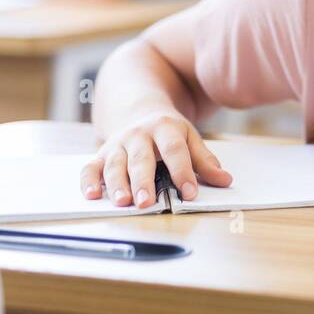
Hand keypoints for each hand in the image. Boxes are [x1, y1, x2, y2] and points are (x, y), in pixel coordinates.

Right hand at [82, 110, 232, 207]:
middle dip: (143, 181)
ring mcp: (117, 144)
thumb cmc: (169, 133)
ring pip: (115, 165)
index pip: (175, 151)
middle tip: (146, 201)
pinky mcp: (101, 154)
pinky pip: (91, 167)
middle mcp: (138, 135)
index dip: (183, 172)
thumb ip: (205, 161)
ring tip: (123, 202)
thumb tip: (225, 181)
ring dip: (117, 185)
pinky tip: (92, 195)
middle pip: (141, 159)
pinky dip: (89, 181)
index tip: (190, 193)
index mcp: (165, 128)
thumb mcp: (190, 139)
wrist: (139, 111)